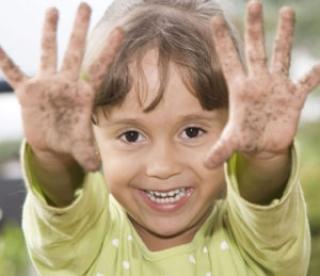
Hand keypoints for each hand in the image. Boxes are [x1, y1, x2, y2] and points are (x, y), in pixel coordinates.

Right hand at [0, 3, 122, 170]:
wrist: (53, 145)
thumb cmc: (71, 143)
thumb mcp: (80, 147)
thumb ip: (87, 154)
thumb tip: (95, 169)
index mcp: (83, 95)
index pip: (99, 69)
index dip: (108, 51)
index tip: (120, 30)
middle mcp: (66, 84)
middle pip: (73, 52)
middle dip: (78, 30)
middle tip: (85, 5)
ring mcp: (47, 85)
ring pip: (47, 54)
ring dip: (49, 33)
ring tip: (53, 10)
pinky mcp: (28, 92)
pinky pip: (13, 73)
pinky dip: (4, 61)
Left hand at [205, 0, 319, 167]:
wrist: (264, 145)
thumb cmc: (245, 139)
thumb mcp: (232, 143)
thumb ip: (220, 151)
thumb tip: (206, 166)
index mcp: (240, 89)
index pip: (229, 60)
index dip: (223, 41)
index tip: (216, 18)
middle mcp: (258, 82)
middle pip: (256, 50)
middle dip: (255, 28)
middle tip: (255, 3)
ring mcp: (277, 87)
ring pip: (281, 56)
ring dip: (284, 37)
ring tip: (287, 12)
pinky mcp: (293, 98)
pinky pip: (304, 83)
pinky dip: (311, 75)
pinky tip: (316, 66)